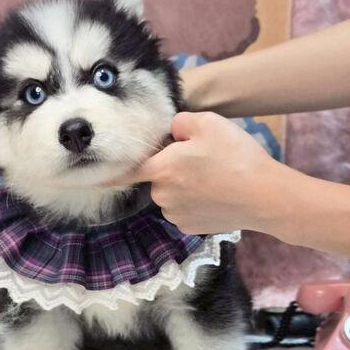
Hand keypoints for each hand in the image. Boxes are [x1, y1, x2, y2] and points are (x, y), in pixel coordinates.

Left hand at [111, 112, 288, 233]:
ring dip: (185, 185)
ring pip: (172, 193)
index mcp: (162, 169)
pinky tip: (217, 195)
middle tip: (203, 159)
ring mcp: (176, 214)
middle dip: (173, 167)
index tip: (82, 179)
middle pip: (158, 176)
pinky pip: (185, 209)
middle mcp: (163, 195)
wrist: (267, 197)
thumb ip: (180, 122)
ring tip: (216, 177)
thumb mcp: (209, 123)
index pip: (125, 171)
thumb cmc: (237, 157)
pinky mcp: (191, 228)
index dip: (105, 174)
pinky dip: (195, 201)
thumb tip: (172, 131)